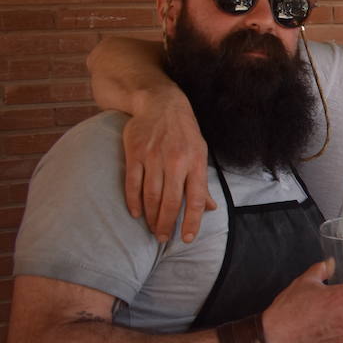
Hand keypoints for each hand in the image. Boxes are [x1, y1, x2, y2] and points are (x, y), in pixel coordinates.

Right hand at [122, 90, 213, 243]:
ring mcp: (153, 157)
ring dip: (151, 216)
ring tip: (151, 229)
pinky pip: (132, 183)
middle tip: (163, 237)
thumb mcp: (200, 154)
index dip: (192, 221)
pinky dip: (134, 201)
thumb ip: (202, 183)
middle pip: (170, 201)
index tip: (187, 238)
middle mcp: (176, 162)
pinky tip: (136, 213)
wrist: (161, 104)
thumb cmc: (184, 133)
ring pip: (151, 195)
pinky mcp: (135, 153)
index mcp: (196, 163)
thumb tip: (210, 208)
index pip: (195, 199)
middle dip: (167, 223)